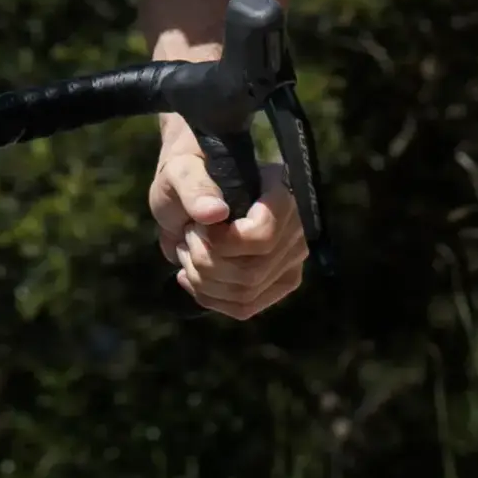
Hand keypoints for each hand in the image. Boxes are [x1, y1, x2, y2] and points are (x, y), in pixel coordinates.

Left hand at [149, 117, 309, 319]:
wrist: (193, 191)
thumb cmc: (189, 173)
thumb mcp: (181, 170)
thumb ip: (194, 186)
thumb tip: (214, 213)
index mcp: (280, 190)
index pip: (262, 235)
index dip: (222, 242)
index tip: (198, 225)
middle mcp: (296, 227)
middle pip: (252, 271)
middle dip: (205, 261)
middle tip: (187, 237)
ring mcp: (291, 258)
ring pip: (246, 293)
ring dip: (202, 280)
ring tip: (187, 252)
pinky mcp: (279, 282)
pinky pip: (245, 307)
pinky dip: (209, 298)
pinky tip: (190, 277)